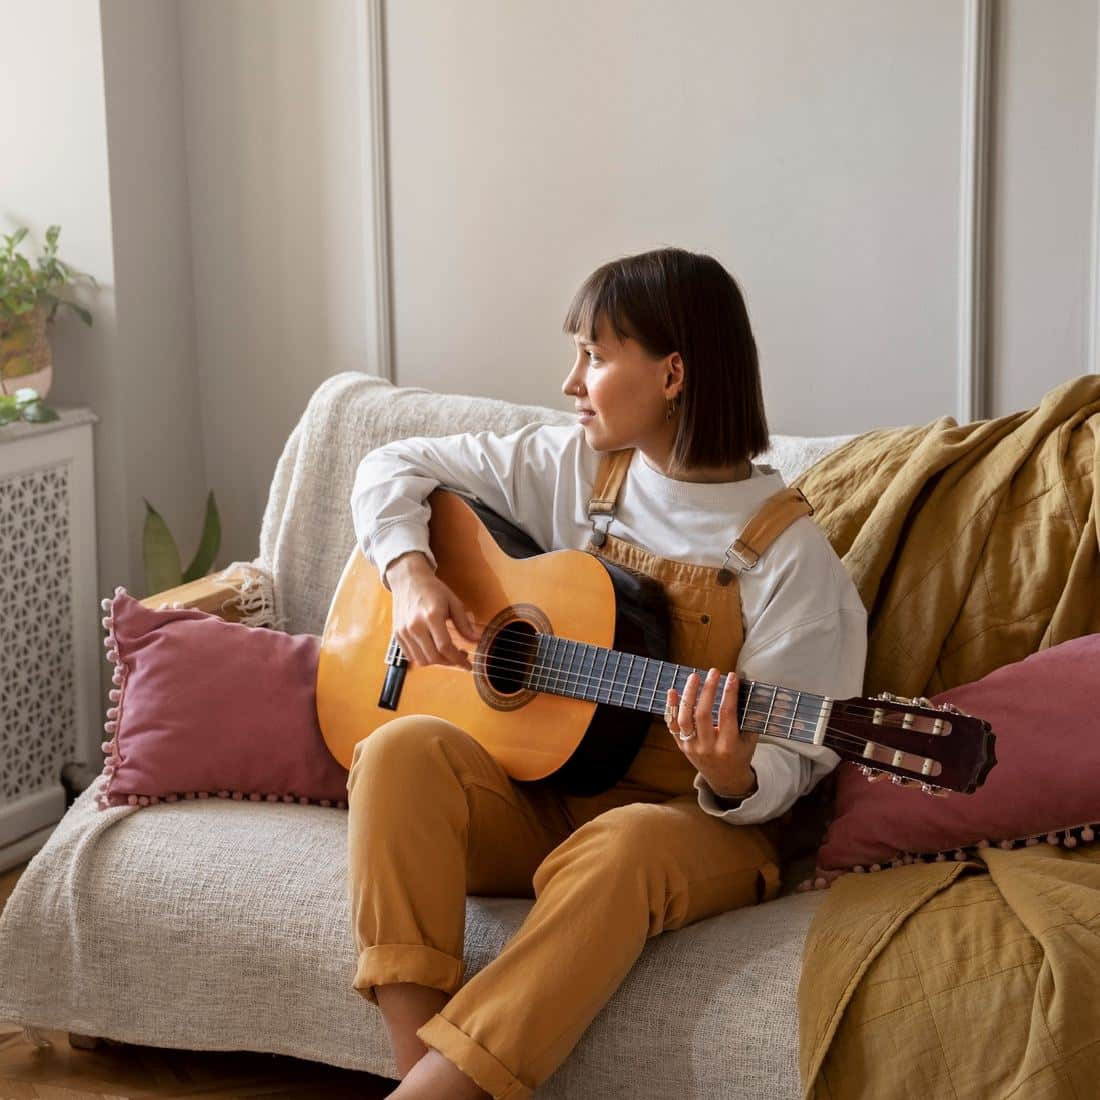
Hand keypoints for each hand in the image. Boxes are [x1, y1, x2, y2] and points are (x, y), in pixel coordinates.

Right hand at [389, 569, 482, 668]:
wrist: (408, 580)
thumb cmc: (433, 590)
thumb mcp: (453, 602)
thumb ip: (464, 623)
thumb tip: (476, 640)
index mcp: (432, 616)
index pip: (445, 647)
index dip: (458, 660)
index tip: (468, 665)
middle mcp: (415, 626)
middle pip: (433, 657)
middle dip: (449, 662)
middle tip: (459, 656)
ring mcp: (403, 631)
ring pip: (421, 660)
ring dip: (436, 662)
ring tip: (446, 653)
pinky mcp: (397, 635)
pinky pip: (410, 656)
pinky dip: (423, 658)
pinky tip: (432, 649)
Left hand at [666, 668, 757, 799]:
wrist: (725, 779)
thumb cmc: (740, 754)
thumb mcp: (750, 739)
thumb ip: (750, 714)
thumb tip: (749, 683)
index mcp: (728, 746)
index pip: (727, 714)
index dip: (729, 693)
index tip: (732, 676)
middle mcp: (708, 748)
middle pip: (703, 714)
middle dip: (708, 690)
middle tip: (714, 672)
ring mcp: (692, 747)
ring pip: (685, 718)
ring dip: (688, 695)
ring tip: (694, 676)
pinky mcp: (681, 746)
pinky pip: (672, 725)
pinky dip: (671, 707)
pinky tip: (672, 690)